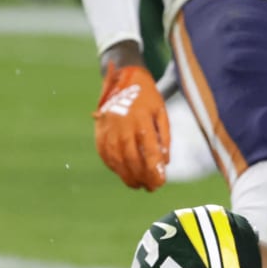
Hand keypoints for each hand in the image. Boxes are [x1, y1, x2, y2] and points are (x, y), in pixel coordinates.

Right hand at [93, 62, 168, 190]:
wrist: (121, 80)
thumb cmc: (146, 97)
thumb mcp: (161, 112)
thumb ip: (164, 137)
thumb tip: (166, 162)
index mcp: (142, 123)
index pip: (150, 154)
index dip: (155, 171)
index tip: (161, 182)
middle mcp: (124, 130)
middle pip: (133, 162)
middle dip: (144, 178)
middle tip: (153, 187)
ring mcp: (109, 133)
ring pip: (118, 163)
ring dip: (129, 177)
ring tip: (140, 185)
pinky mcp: (100, 136)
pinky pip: (107, 158)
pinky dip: (116, 169)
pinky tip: (125, 175)